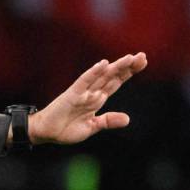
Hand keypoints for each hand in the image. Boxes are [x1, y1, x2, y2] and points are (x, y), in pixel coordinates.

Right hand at [28, 53, 146, 144]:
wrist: (47, 133)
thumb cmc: (66, 129)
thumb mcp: (92, 127)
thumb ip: (108, 121)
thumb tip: (127, 119)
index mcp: (97, 99)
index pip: (116, 82)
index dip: (129, 73)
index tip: (142, 63)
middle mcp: (92, 92)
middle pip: (113, 76)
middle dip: (128, 67)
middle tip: (143, 56)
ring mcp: (82, 92)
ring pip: (102, 76)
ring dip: (116, 67)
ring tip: (130, 58)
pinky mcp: (72, 94)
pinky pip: (84, 81)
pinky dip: (94, 72)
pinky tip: (103, 64)